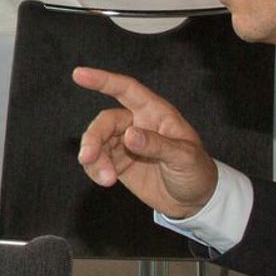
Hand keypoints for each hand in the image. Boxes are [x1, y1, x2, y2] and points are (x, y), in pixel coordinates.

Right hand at [73, 66, 218, 217]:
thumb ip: (157, 145)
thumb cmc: (196, 171)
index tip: (78, 74)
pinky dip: (95, 169)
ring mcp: (125, 144)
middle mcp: (137, 124)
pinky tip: (106, 181)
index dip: (103, 80)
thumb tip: (129, 135)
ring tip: (106, 179)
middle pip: (105, 122)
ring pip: (97, 142)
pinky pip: (97, 161)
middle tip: (88, 158)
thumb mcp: (184, 157)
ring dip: (94, 159)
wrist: (194, 200)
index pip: (126, 90)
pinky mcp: (118, 163)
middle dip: (93, 138)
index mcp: (155, 113)